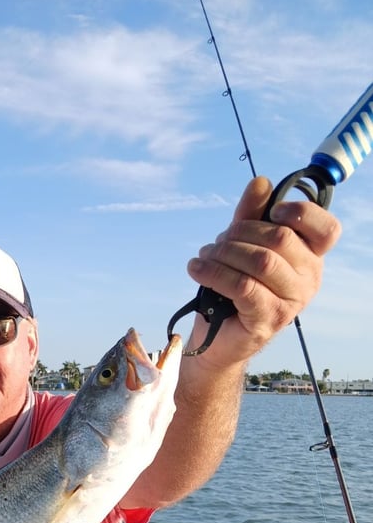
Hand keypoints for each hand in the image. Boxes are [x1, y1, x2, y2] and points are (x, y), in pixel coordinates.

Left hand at [185, 175, 341, 365]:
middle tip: (215, 244)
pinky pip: (243, 287)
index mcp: (310, 257)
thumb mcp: (242, 245)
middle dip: (240, 234)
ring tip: (203, 257)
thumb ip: (253, 214)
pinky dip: (214, 273)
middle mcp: (309, 279)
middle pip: (280, 239)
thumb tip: (260, 182)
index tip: (273, 211)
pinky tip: (196, 269)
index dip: (302, 213)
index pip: (326, 229)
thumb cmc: (233, 290)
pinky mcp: (267, 319)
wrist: (216, 340)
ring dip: (224, 254)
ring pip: (260, 262)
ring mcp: (291, 302)